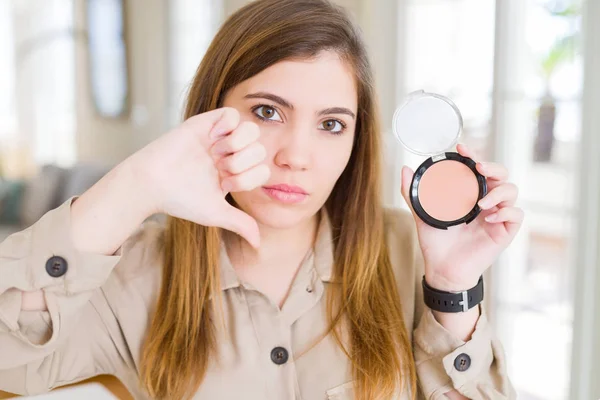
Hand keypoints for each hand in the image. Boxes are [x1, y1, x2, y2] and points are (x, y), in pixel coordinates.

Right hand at [128, 107, 269, 247]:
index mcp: (233, 174)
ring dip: (239, 143)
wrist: (152, 183)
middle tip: (221, 168)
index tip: (226, 184)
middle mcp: (228, 154)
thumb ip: (240, 224)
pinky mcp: (205, 123)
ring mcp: (218, 138)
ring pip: (252, 129)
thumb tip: (259, 245)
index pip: (262, 170)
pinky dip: (228, 126)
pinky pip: (232, 113)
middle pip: (261, 149)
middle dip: (244, 162)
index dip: (250, 178)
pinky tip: (213, 138)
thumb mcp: (215, 214)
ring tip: (218, 152)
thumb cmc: (179, 199)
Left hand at [400, 143, 523, 291]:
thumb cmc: (435, 242)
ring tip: (480, 203)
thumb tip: (404, 169)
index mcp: (470, 194)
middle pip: (501, 174)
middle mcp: (487, 201)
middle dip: (493, 167)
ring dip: (499, 191)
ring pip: (512, 191)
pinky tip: (491, 217)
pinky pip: (516, 215)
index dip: (474, 155)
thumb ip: (412, 193)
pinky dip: (506, 212)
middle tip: (479, 168)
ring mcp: (497, 215)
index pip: (478, 169)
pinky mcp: (505, 232)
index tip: (462, 148)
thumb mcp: (421, 214)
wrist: (442, 268)